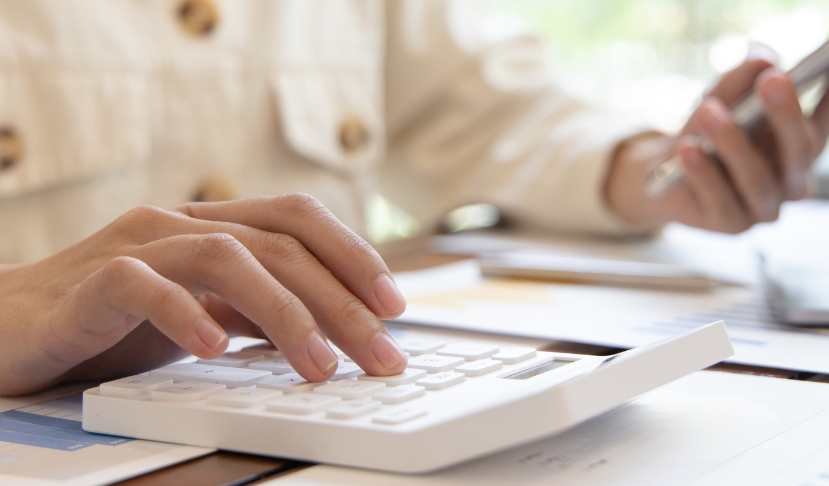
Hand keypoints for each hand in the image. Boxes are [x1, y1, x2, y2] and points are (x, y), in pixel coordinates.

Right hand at [0, 194, 407, 395]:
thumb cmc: (109, 323)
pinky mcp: (87, 284)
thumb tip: (336, 332)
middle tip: (380, 354)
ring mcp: (131, 247)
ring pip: (225, 256)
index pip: (297, 218)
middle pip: (278, 244)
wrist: (6, 329)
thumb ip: (256, 312)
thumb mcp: (201, 313)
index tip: (395, 306)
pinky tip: (215, 351)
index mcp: (209, 224)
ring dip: (284, 313)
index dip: (353, 255)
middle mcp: (176, 223)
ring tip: (319, 367)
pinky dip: (186, 314)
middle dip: (341, 302)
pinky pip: (142, 286)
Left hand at [606, 35, 828, 232]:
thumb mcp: (723, 97)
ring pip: (757, 178)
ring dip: (733, 143)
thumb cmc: (706, 133)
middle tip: (774, 79)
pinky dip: (703, 173)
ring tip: (709, 111)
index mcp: (801, 143)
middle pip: (800, 148)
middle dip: (787, 113)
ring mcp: (765, 206)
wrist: (665, 177)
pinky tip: (687, 149)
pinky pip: (720, 198)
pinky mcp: (731, 224)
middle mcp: (793, 178)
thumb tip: (763, 61)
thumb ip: (742, 79)